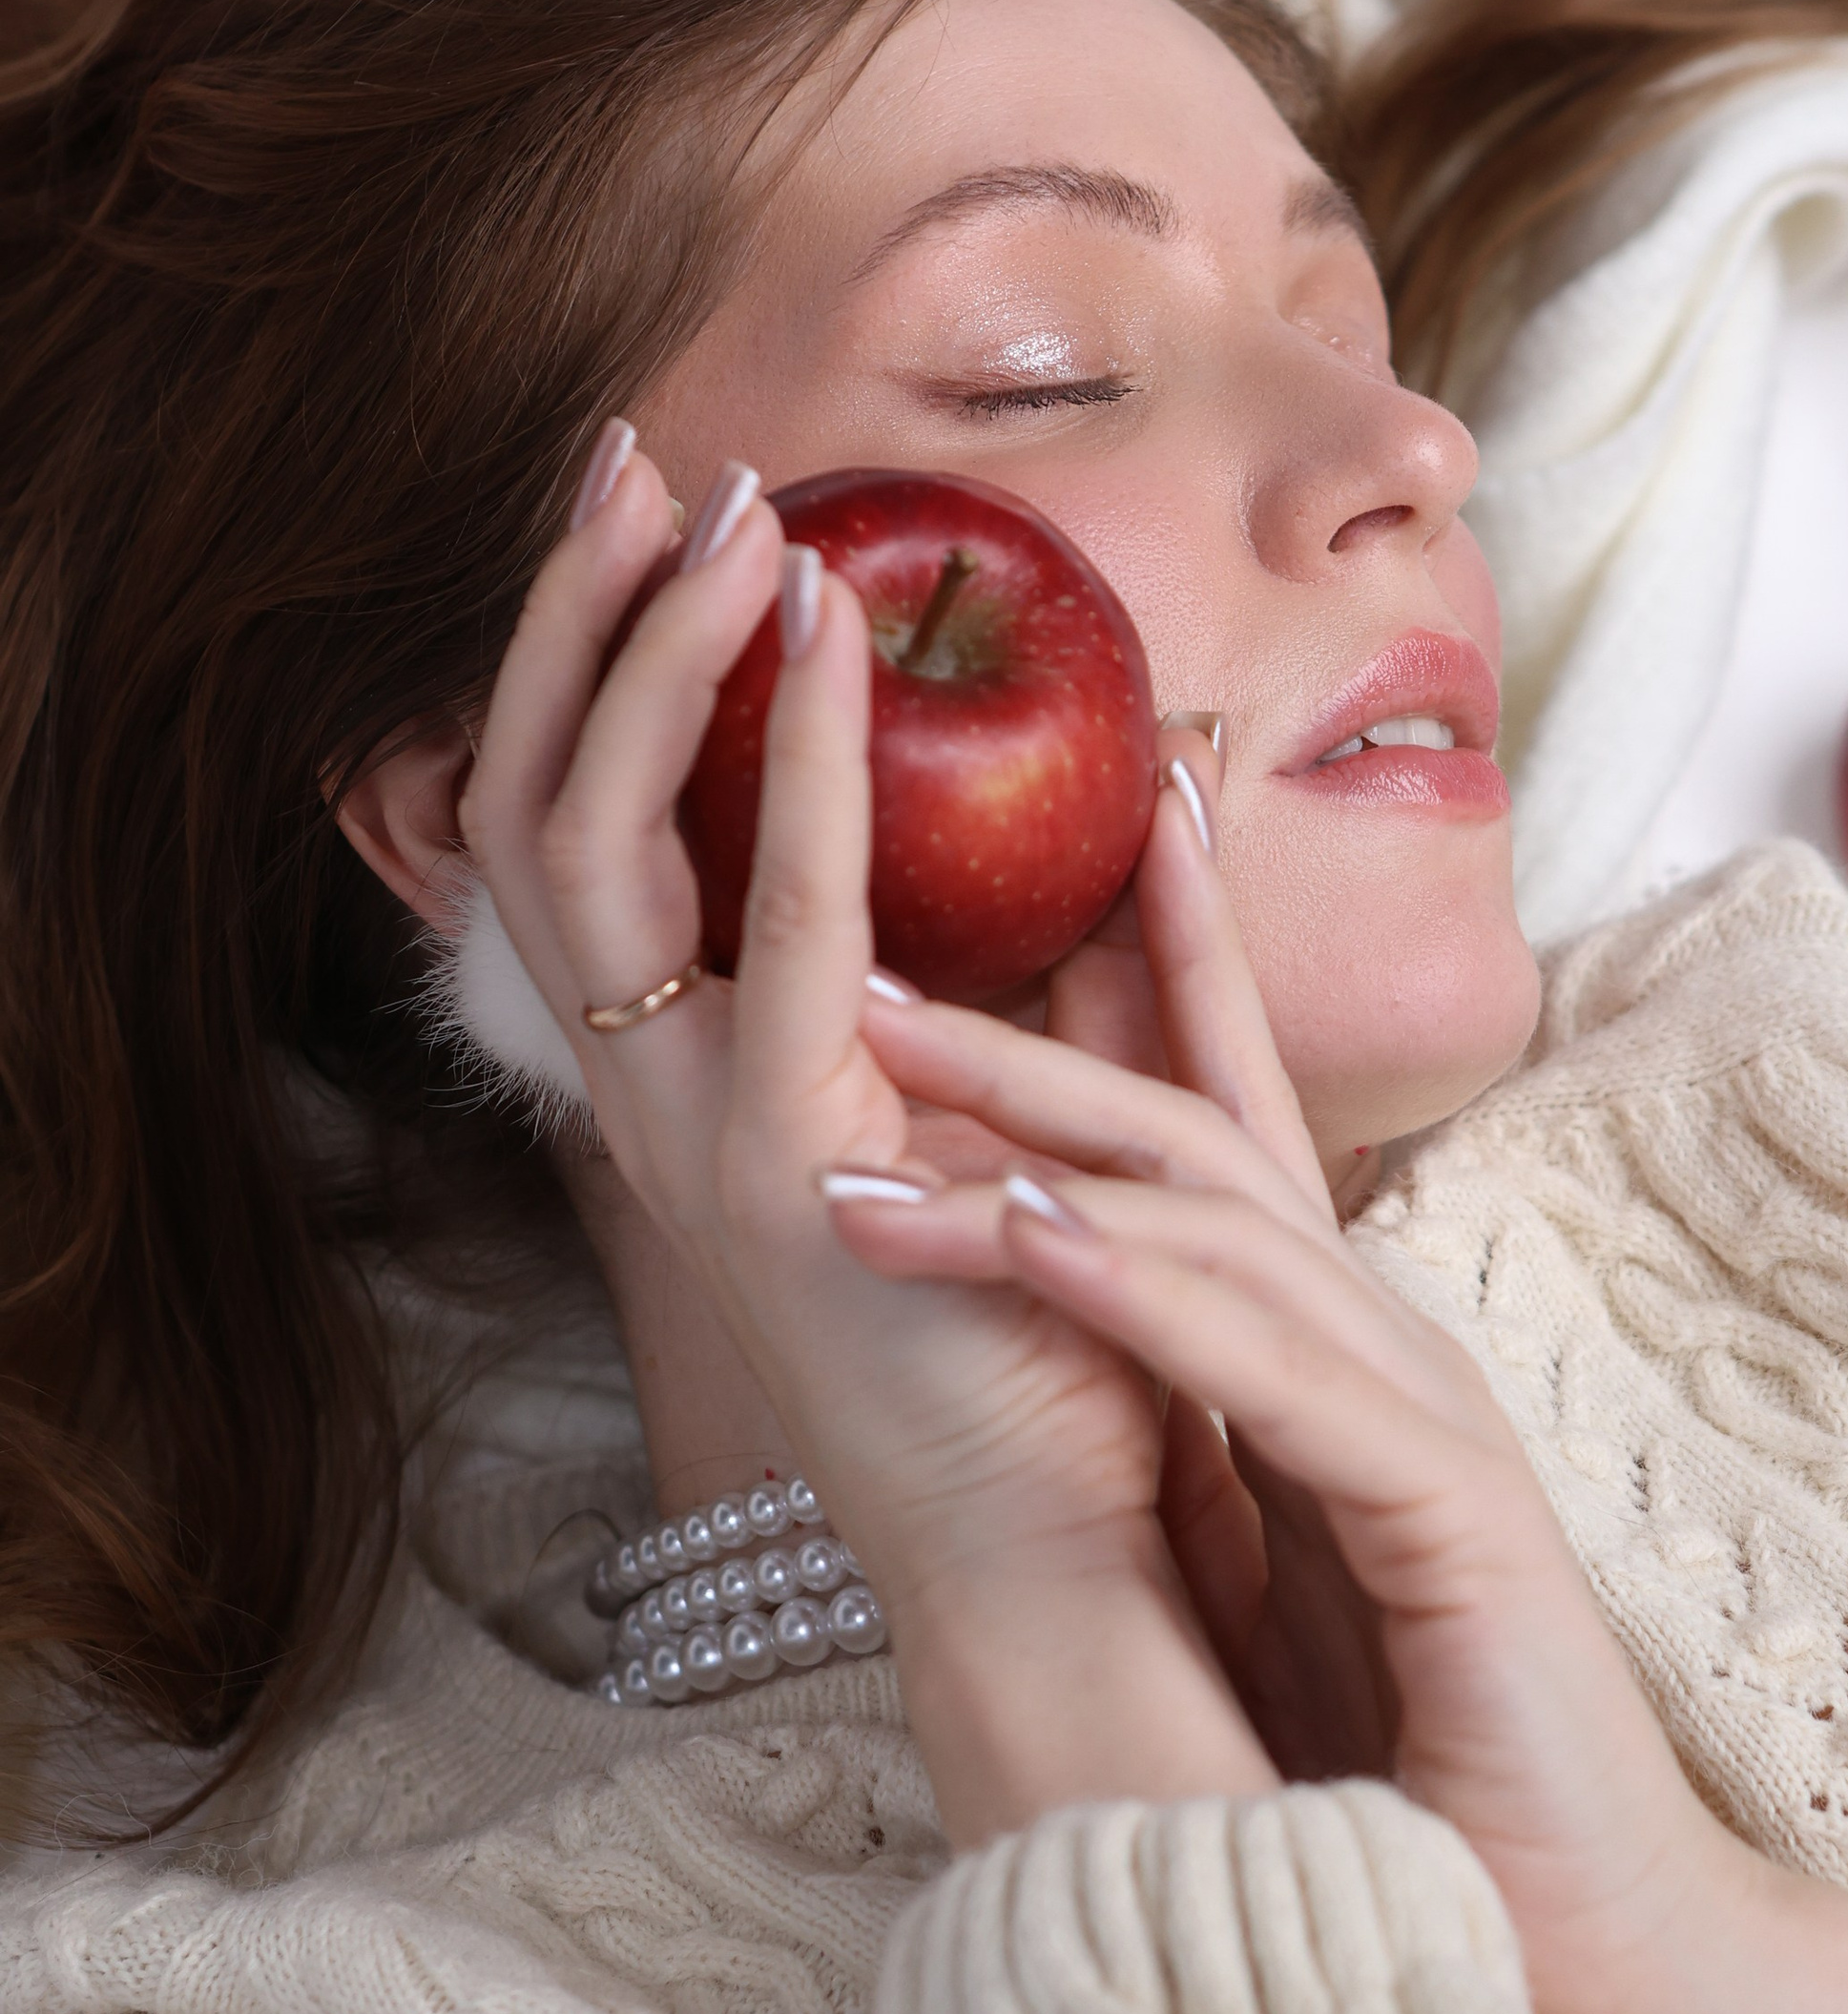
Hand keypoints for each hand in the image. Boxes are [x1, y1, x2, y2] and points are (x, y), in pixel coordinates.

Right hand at [458, 436, 1274, 1825]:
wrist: (1072, 1557)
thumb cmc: (1064, 1344)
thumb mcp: (1045, 1107)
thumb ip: (1066, 965)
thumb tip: (1149, 801)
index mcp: (701, 1077)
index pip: (586, 833)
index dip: (595, 668)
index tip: (662, 515)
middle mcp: (655, 1098)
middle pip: (533, 807)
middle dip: (570, 621)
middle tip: (629, 456)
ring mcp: (695, 1136)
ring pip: (591, 842)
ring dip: (650, 658)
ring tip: (728, 514)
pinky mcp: (787, 1170)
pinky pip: (775, 924)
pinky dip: (789, 766)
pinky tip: (824, 642)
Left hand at [830, 794, 1847, 2013]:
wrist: (1595, 1960)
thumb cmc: (1418, 1784)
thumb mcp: (1259, 1583)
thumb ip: (1188, 1461)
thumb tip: (1035, 1389)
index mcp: (1334, 1373)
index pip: (1223, 1154)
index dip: (1143, 1004)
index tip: (1021, 903)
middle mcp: (1386, 1362)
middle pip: (1208, 1147)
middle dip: (1043, 1046)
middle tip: (877, 969)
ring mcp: (1427, 1424)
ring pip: (1226, 1232)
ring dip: (1042, 1152)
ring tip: (891, 1078)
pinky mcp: (1454, 1516)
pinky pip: (1277, 1377)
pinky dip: (1143, 1296)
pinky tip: (1028, 1238)